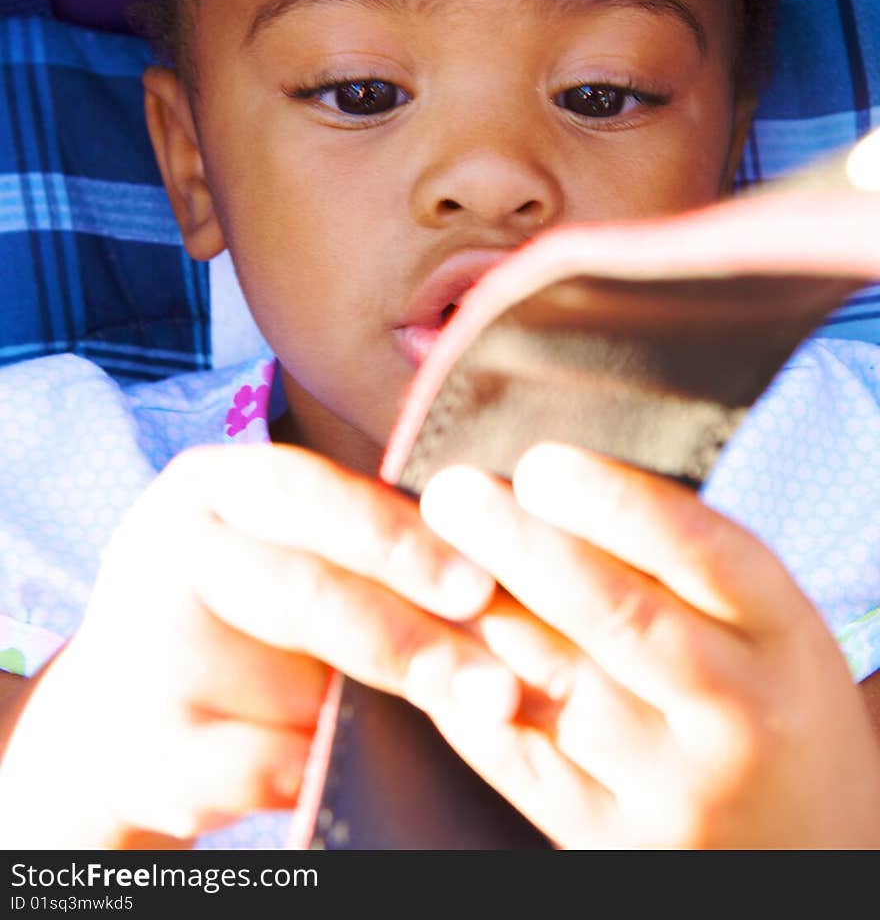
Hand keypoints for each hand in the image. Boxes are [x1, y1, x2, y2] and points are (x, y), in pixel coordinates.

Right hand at [0, 443, 516, 845]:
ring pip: (293, 690)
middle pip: (303, 593)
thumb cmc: (246, 610)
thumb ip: (366, 544)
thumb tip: (501, 563)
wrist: (124, 710)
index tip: (481, 584)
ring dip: (386, 711)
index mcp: (211, 486)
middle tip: (499, 684)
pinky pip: (266, 767)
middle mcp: (168, 551)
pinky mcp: (145, 747)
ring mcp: (143, 651)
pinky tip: (352, 765)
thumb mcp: (284, 546)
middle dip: (412, 639)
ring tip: (465, 711)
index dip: (399, 540)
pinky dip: (322, 771)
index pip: (312, 497)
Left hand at [419, 444, 879, 848]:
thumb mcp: (761, 623)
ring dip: (479, 612)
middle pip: (614, 613)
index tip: (537, 464)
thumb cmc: (762, 697)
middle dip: (518, 543)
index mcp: (780, 634)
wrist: (806, 850)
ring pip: (555, 686)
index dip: (609, 499)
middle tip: (450, 493)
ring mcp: (677, 793)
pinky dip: (466, 694)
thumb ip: (676, 562)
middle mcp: (737, 716)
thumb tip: (542, 480)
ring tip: (426, 556)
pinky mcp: (615, 847)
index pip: (695, 548)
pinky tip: (435, 642)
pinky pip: (520, 757)